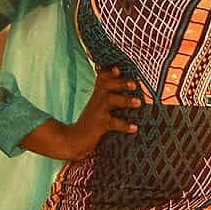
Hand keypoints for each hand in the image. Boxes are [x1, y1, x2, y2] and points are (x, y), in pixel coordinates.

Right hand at [23, 67, 142, 161]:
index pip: (102, 78)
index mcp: (97, 95)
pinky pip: (113, 123)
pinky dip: (124, 125)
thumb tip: (123, 92)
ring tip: (138, 102)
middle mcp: (96, 100)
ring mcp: (97, 112)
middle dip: (120, 82)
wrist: (72, 141)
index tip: (118, 68)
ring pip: (110, 100)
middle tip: (134, 85)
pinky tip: (134, 127)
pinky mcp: (99, 125)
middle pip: (107, 85)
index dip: (110, 73)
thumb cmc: (88, 125)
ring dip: (125, 100)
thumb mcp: (95, 107)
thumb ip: (106, 97)